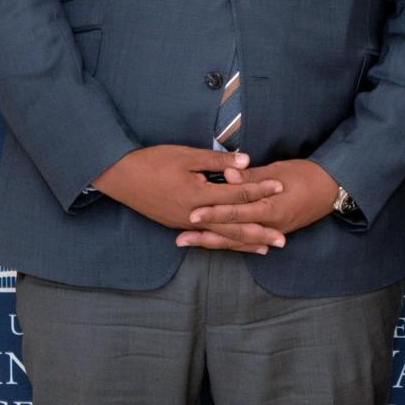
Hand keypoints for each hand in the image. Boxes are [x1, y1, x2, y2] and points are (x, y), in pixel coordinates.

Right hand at [90, 146, 284, 252]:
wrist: (120, 176)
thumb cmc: (153, 161)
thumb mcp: (187, 155)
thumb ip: (217, 161)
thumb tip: (246, 162)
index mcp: (199, 196)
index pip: (237, 195)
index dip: (260, 190)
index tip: (281, 187)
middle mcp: (194, 216)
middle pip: (233, 226)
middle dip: (260, 232)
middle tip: (283, 240)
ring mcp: (184, 223)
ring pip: (220, 237)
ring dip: (244, 243)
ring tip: (266, 249)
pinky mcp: (177, 225)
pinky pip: (206, 238)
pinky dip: (223, 242)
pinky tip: (233, 244)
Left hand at [177, 158, 340, 250]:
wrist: (333, 189)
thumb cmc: (306, 175)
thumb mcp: (279, 171)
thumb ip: (251, 176)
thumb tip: (228, 174)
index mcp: (271, 207)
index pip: (236, 213)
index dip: (213, 214)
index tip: (192, 214)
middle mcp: (270, 225)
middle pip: (232, 233)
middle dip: (205, 235)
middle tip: (180, 237)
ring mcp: (272, 231)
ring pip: (238, 241)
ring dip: (212, 242)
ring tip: (188, 241)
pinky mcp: (274, 232)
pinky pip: (248, 241)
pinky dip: (230, 244)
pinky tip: (214, 244)